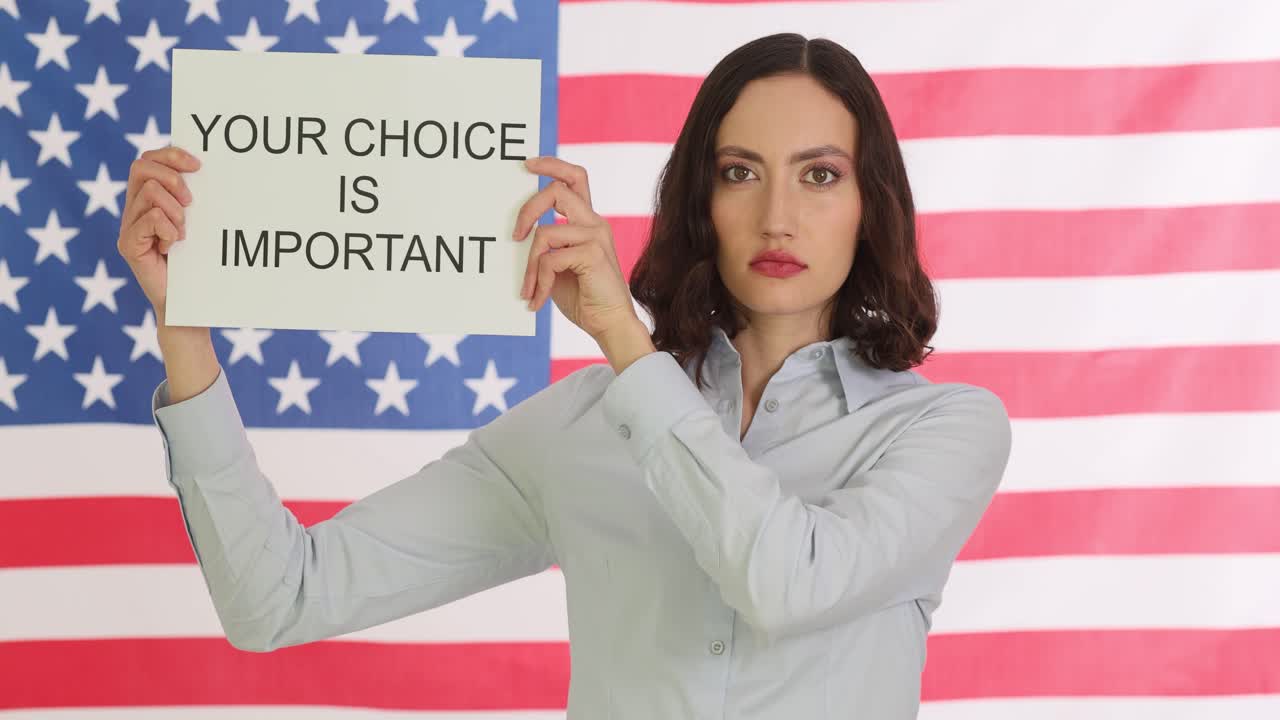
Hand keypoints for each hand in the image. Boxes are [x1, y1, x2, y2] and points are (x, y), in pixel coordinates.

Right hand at [115, 145, 200, 314]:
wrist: (187, 303)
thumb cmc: (197, 263)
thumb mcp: (198, 223)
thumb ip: (192, 198)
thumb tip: (203, 168)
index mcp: (149, 199)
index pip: (149, 159)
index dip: (171, 154)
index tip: (198, 165)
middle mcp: (133, 209)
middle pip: (140, 167)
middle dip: (172, 178)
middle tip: (191, 203)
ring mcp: (127, 227)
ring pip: (148, 192)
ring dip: (175, 210)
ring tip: (183, 233)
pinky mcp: (127, 245)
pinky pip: (150, 219)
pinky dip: (169, 230)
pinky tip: (173, 246)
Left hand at [513, 156, 637, 341]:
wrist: (610, 324)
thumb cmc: (583, 297)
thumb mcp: (557, 266)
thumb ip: (545, 246)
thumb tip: (515, 235)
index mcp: (588, 221)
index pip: (575, 177)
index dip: (551, 164)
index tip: (527, 165)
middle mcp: (595, 223)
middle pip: (556, 190)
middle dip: (527, 210)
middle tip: (513, 236)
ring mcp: (596, 236)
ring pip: (545, 232)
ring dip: (529, 265)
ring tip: (528, 290)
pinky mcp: (593, 254)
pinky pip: (550, 258)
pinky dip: (539, 281)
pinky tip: (537, 299)